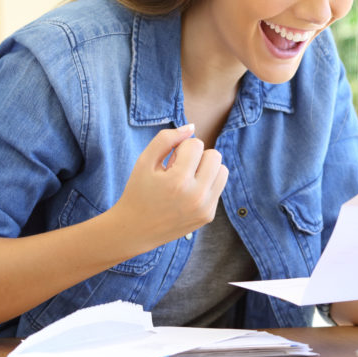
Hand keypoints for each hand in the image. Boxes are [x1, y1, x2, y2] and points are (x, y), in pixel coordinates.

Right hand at [113, 124, 228, 250]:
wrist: (135, 229)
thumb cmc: (138, 191)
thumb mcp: (144, 161)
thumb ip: (166, 139)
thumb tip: (191, 127)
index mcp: (178, 181)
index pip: (196, 144)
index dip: (180, 148)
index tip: (169, 162)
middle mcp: (196, 196)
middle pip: (214, 155)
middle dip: (197, 157)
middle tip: (179, 169)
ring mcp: (205, 208)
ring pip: (222, 170)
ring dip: (206, 169)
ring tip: (186, 178)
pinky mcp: (208, 216)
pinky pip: (218, 187)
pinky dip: (205, 185)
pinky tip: (187, 193)